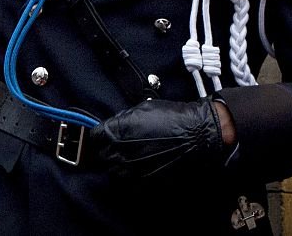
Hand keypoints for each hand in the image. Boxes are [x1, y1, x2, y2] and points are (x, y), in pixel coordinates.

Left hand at [89, 98, 226, 178]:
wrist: (196, 136)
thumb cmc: (173, 118)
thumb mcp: (144, 108)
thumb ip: (123, 119)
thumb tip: (111, 127)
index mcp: (117, 133)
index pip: (94, 137)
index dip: (101, 134)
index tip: (107, 134)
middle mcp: (120, 153)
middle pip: (102, 155)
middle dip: (110, 149)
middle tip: (125, 144)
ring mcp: (131, 170)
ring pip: (114, 170)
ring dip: (121, 163)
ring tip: (137, 155)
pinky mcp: (142, 183)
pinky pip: (129, 181)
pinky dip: (133, 174)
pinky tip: (145, 164)